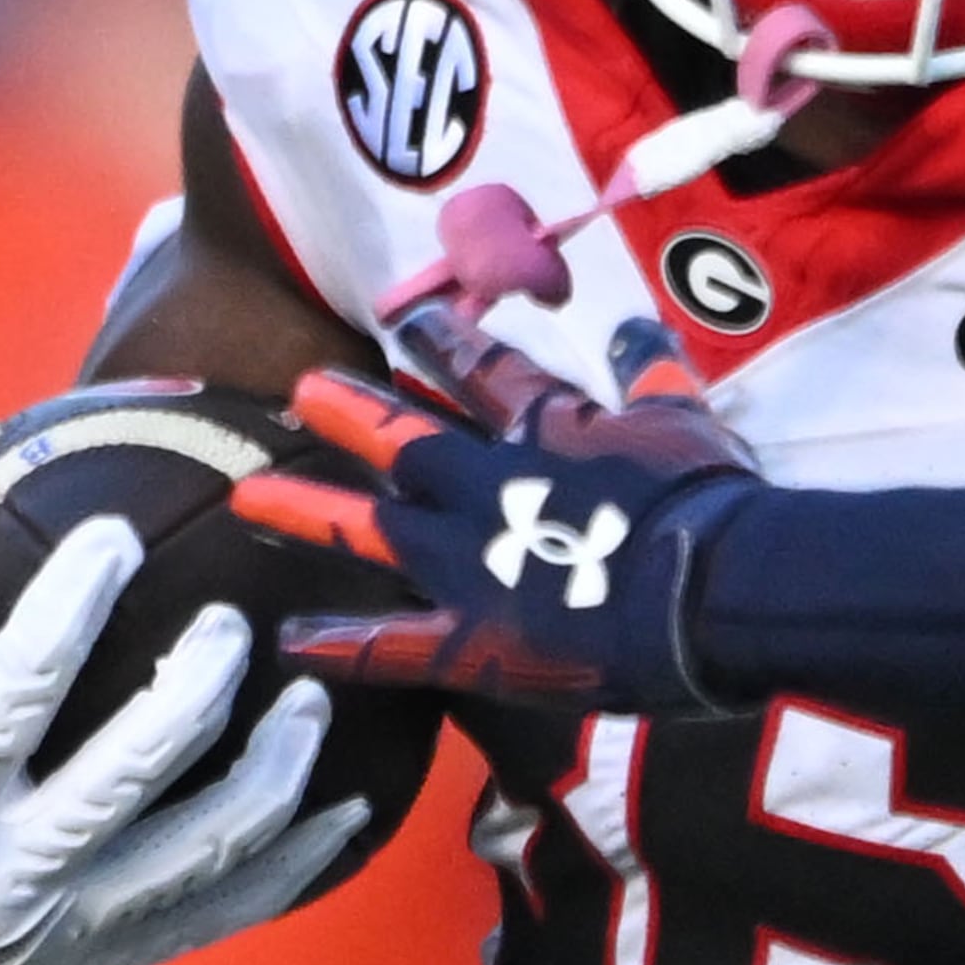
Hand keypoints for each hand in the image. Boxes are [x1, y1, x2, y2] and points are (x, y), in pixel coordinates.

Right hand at [0, 470, 359, 964]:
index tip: (113, 534)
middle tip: (234, 623)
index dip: (67, 607)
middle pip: (128, 774)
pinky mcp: (120, 956)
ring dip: (272, 773)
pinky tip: (347, 805)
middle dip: (194, 690)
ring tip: (311, 702)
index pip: (11, 690)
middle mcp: (12, 876)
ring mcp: (76, 926)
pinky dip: (294, 860)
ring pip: (203, 850)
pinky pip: (229, 909)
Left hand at [241, 321, 758, 711]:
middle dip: (349, 414)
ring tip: (247, 499)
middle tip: (299, 391)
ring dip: (308, 514)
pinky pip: (393, 646)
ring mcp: (471, 563)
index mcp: (545, 431)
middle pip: (401, 440)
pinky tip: (288, 640)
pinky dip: (342, 646)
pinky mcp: (475, 641)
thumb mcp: (685, 416)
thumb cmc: (712, 500)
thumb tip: (638, 327)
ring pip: (369, 532)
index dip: (442, 340)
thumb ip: (651, 369)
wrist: (717, 582)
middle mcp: (487, 487)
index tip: (402, 317)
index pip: (482, 370)